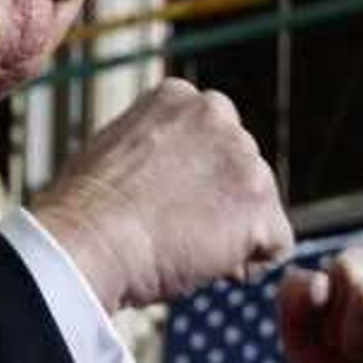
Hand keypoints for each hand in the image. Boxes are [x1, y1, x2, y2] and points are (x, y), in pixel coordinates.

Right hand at [30, 78, 291, 311]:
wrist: (89, 241)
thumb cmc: (86, 212)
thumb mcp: (116, 150)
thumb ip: (157, 146)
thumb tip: (171, 171)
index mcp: (179, 97)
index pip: (213, 142)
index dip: (193, 183)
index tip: (159, 203)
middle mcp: (218, 114)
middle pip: (241, 173)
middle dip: (217, 206)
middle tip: (170, 229)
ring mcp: (244, 157)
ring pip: (259, 209)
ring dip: (230, 236)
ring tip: (180, 245)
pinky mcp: (260, 203)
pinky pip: (277, 245)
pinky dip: (249, 265)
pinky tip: (208, 265)